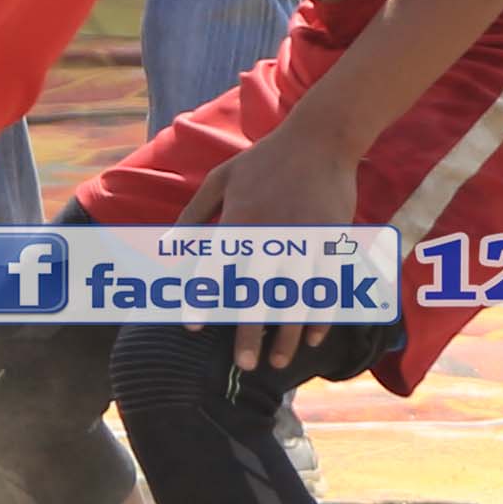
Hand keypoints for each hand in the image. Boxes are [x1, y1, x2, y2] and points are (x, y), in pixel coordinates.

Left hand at [173, 116, 370, 372]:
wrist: (321, 138)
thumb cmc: (264, 160)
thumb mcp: (221, 179)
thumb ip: (193, 214)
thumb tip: (169, 248)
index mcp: (240, 219)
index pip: (215, 266)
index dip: (201, 297)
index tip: (191, 326)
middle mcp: (272, 234)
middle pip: (259, 291)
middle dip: (251, 332)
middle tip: (244, 365)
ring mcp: (306, 239)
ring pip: (296, 296)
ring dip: (287, 333)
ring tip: (277, 363)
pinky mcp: (333, 240)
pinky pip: (328, 285)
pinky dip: (321, 314)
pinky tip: (311, 339)